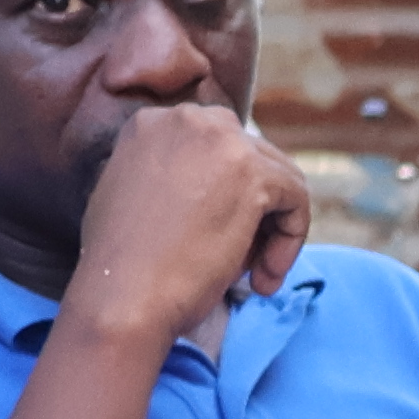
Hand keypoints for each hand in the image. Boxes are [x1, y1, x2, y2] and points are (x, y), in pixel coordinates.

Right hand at [65, 103, 311, 350]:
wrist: (121, 299)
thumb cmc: (124, 267)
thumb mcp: (137, 199)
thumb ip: (173, 178)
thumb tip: (221, 191)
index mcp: (151, 123)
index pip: (215, 149)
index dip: (226, 196)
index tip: (216, 238)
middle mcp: (185, 119)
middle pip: (251, 157)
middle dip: (255, 210)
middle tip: (243, 260)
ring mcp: (220, 140)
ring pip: (278, 178)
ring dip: (272, 231)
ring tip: (254, 276)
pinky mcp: (252, 172)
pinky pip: (296, 199)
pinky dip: (289, 240)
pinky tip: (263, 279)